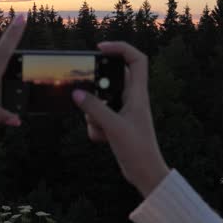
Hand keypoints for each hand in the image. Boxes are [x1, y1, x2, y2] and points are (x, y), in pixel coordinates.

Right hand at [72, 41, 169, 197]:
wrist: (145, 174)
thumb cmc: (138, 150)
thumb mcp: (114, 127)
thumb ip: (95, 109)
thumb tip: (77, 93)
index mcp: (138, 94)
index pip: (136, 59)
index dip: (120, 48)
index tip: (100, 48)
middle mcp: (131, 99)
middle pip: (110, 79)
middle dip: (96, 89)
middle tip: (85, 94)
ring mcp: (122, 111)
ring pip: (100, 100)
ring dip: (93, 113)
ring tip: (100, 128)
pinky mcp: (115, 124)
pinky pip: (98, 117)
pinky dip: (95, 127)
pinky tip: (103, 140)